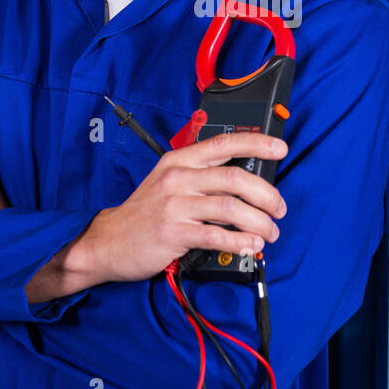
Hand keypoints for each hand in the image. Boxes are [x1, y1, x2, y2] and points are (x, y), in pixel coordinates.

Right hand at [67, 131, 288, 284]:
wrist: (108, 241)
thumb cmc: (145, 212)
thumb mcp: (169, 182)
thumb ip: (202, 176)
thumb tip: (247, 181)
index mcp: (180, 160)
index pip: (224, 143)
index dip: (257, 143)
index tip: (279, 149)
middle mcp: (178, 178)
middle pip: (235, 178)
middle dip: (267, 195)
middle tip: (279, 209)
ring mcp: (175, 205)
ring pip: (231, 208)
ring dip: (259, 222)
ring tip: (269, 233)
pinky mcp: (173, 233)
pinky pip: (216, 235)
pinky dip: (240, 241)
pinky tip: (251, 245)